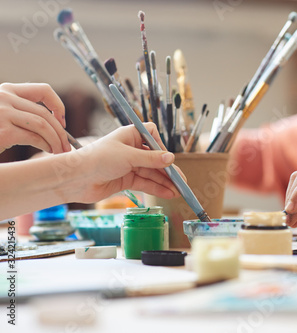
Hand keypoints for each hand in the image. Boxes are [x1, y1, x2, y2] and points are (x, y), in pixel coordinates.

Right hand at [0, 83, 70, 153]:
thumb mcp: (3, 115)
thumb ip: (21, 113)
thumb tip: (55, 123)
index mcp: (4, 91)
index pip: (43, 90)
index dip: (58, 106)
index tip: (62, 122)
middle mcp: (3, 97)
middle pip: (45, 113)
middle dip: (61, 131)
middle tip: (67, 146)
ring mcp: (1, 112)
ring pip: (43, 124)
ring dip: (57, 140)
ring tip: (60, 152)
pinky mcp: (2, 131)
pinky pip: (35, 137)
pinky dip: (47, 145)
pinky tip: (49, 152)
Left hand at [67, 123, 183, 202]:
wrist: (75, 179)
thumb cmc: (97, 159)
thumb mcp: (128, 157)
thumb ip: (151, 159)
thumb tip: (171, 158)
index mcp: (130, 135)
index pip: (152, 136)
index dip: (161, 147)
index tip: (168, 159)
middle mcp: (131, 149)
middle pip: (155, 159)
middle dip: (168, 171)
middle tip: (182, 182)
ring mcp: (129, 165)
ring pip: (152, 173)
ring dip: (165, 182)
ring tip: (178, 192)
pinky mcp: (126, 179)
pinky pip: (145, 183)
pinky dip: (156, 188)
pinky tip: (168, 193)